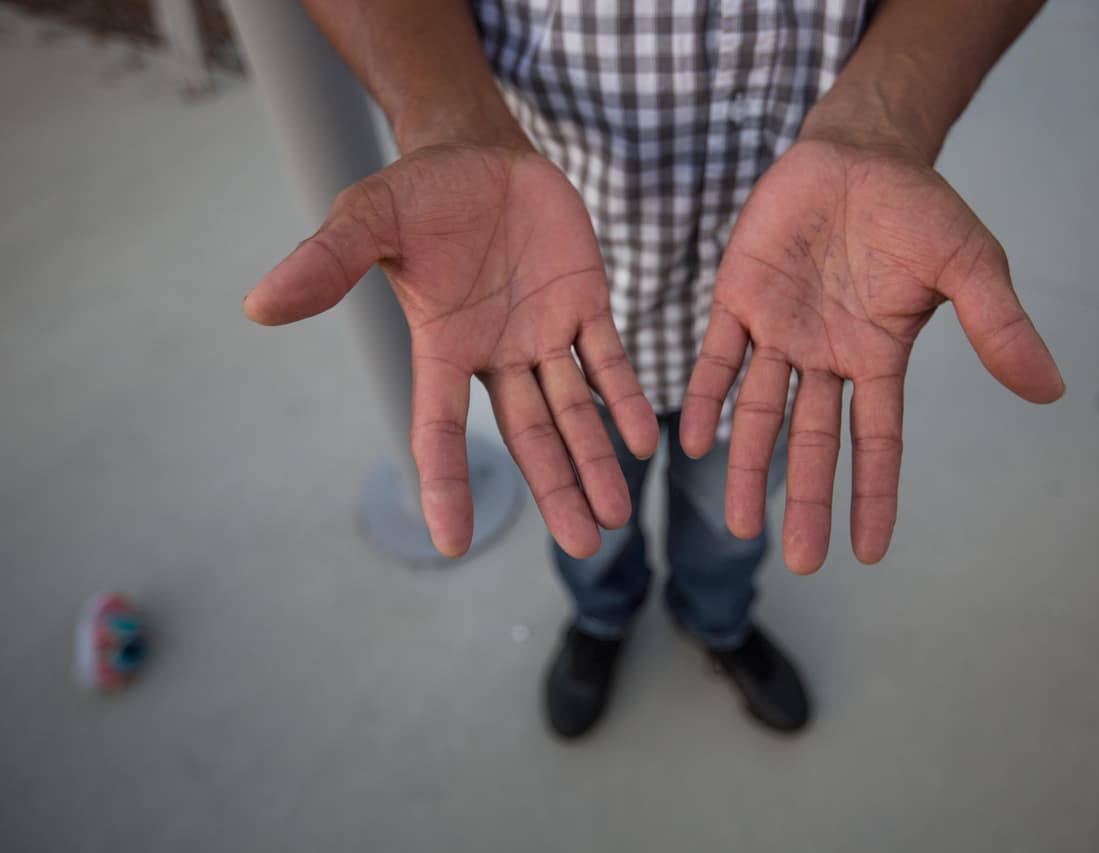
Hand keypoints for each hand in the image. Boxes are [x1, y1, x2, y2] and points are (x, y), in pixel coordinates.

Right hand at [245, 145, 658, 557]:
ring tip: (617, 516)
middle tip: (585, 546)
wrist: (474, 154)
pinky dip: (624, 398)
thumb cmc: (416, 193)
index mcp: (442, 347)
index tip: (454, 542)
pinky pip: (608, 359)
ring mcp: (543, 332)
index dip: (446, 482)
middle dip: (556, 487)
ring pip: (573, 409)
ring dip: (595, 460)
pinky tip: (643, 442)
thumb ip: (326, 264)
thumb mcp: (367, 219)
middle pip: (528, 435)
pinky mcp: (583, 302)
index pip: (440, 427)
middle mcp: (495, 353)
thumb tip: (259, 306)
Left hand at [680, 139, 1063, 571]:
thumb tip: (1050, 390)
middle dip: (807, 500)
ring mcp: (779, 331)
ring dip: (750, 466)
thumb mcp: (968, 264)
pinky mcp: (738, 298)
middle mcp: (826, 357)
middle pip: (814, 443)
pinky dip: (704, 397)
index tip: (868, 553)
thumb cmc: (916, 208)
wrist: (859, 151)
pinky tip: (691, 441)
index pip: (877, 441)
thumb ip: (996, 326)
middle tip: (801, 562)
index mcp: (878, 357)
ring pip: (761, 413)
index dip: (873, 495)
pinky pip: (717, 359)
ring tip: (740, 525)